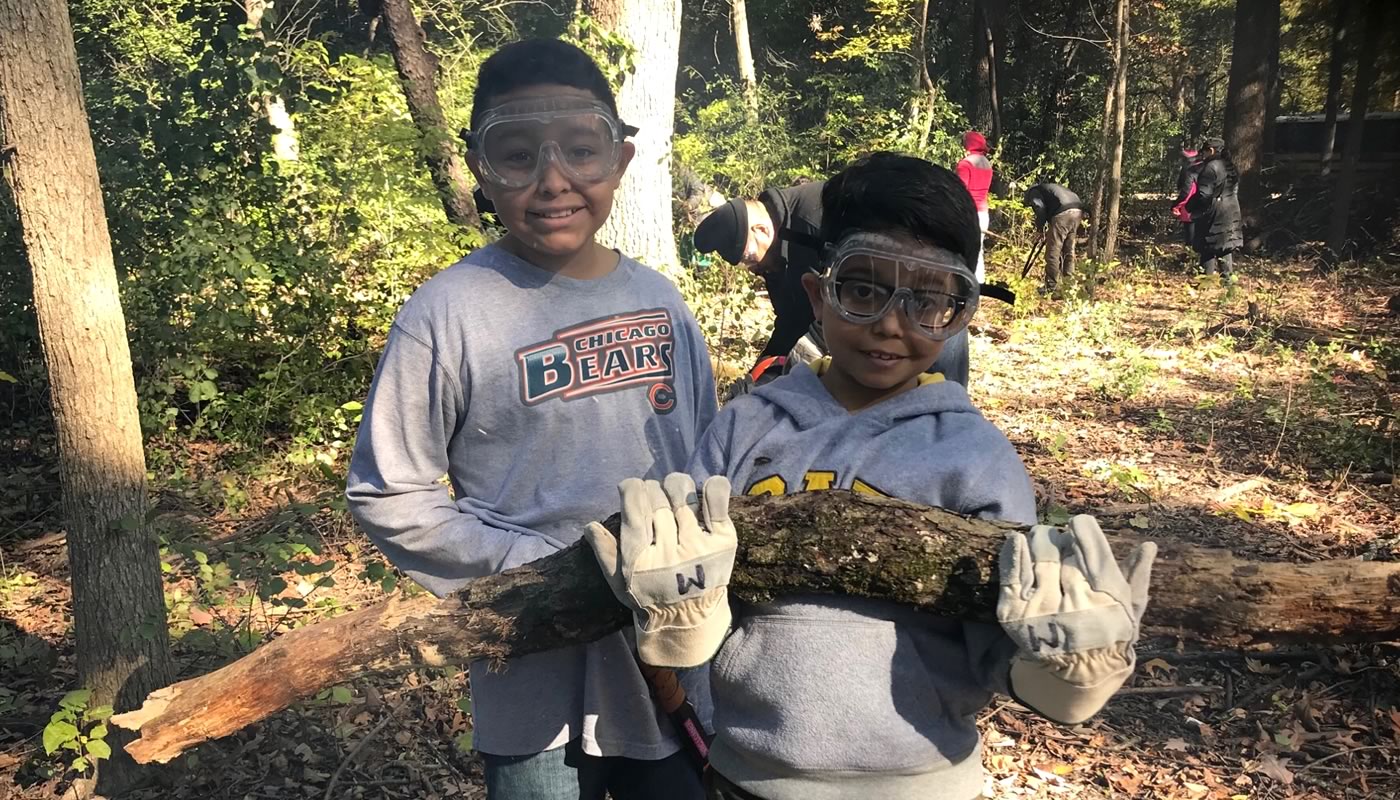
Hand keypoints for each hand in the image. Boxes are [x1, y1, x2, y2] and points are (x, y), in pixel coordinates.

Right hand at [585, 474, 736, 667]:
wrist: (689, 618)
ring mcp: (698, 545)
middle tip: (654, 501)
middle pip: (657, 498)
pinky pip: (718, 504)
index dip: (631, 488)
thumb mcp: (620, 583)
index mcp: (640, 559)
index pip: (634, 508)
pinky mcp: (723, 542)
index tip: (631, 488)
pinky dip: (714, 489)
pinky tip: (707, 489)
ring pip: (684, 494)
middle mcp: (669, 551)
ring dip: (676, 487)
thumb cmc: (649, 596)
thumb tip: (590, 526)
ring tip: (675, 496)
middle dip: (652, 492)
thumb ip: (605, 554)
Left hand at [997, 515, 1155, 722]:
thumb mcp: (1129, 612)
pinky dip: (1013, 555)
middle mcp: (1074, 604)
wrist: (1073, 676)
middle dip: (1063, 539)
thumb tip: (1148, 546)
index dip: (1086, 532)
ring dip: (1041, 542)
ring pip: (1039, 558)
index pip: (1095, 554)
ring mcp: (1041, 609)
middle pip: (1064, 553)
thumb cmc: (1108, 637)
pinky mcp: (1014, 614)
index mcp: (1106, 601)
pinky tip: (1017, 540)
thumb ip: (1137, 578)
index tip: (1081, 522)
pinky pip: (1011, 577)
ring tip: (1044, 538)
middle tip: (1063, 536)